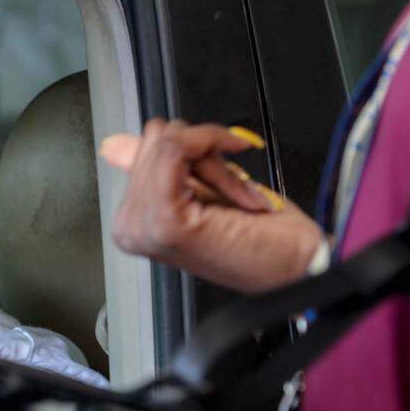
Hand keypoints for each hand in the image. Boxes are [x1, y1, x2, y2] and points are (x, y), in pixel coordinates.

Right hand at [106, 119, 323, 292]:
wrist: (294, 268)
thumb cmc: (263, 241)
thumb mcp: (203, 189)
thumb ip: (160, 164)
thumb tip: (115, 146)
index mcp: (133, 222)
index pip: (143, 147)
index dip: (192, 145)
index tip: (224, 159)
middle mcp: (129, 227)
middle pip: (154, 142)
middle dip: (202, 153)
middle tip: (232, 190)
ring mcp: (143, 227)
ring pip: (167, 144)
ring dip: (214, 161)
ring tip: (235, 197)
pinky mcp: (165, 221)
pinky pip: (173, 150)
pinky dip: (212, 150)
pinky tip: (237, 186)